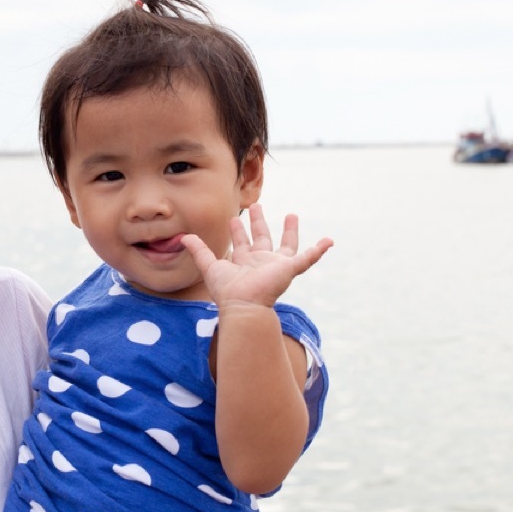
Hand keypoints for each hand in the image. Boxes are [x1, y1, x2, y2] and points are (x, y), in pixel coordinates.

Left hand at [182, 204, 331, 308]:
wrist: (243, 306)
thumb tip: (183, 237)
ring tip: (292, 214)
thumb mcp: (209, 266)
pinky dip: (319, 249)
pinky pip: (309, 257)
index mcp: (244, 263)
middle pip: (262, 238)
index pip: (241, 243)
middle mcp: (261, 263)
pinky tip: (329, 241)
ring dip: (290, 230)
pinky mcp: (290, 268)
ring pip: (287, 245)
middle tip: (256, 206)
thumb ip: (198, 251)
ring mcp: (277, 265)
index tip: (235, 218)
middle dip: (259, 222)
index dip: (238, 230)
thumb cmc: (227, 292)